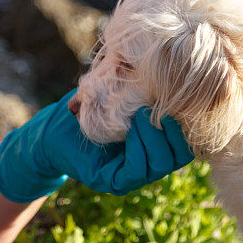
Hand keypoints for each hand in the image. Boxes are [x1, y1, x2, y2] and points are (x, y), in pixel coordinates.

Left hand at [0, 89, 193, 202]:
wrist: (50, 130)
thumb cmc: (88, 107)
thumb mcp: (120, 91)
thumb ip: (144, 84)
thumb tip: (176, 60)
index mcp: (156, 144)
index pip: (188, 140)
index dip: (192, 121)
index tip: (186, 96)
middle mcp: (149, 163)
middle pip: (181, 155)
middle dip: (177, 130)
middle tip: (165, 105)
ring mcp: (132, 176)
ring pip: (162, 164)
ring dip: (156, 136)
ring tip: (143, 112)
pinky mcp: (112, 182)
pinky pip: (137, 170)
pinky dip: (140, 146)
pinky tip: (133, 125)